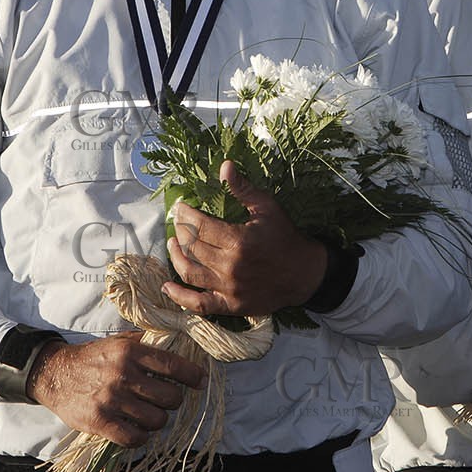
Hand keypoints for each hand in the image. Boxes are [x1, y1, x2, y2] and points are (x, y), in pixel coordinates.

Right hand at [26, 333, 204, 446]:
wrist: (54, 374)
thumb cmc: (91, 358)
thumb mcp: (117, 342)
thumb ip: (143, 344)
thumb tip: (174, 342)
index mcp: (130, 352)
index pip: (173, 365)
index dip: (192, 376)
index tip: (200, 381)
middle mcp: (123, 375)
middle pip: (169, 396)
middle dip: (173, 401)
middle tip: (167, 400)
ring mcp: (111, 400)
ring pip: (156, 419)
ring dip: (157, 420)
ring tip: (150, 415)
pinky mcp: (99, 422)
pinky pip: (133, 438)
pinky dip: (141, 437)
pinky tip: (138, 431)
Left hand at [162, 161, 327, 315]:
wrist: (304, 273)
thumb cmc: (284, 237)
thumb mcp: (267, 207)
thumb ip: (243, 188)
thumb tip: (224, 165)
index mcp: (238, 241)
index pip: (200, 226)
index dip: (185, 215)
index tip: (180, 207)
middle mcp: (230, 266)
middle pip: (192, 247)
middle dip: (180, 231)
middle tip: (177, 221)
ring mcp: (229, 288)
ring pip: (190, 272)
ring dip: (176, 256)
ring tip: (173, 243)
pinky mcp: (231, 305)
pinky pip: (199, 304)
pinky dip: (180, 297)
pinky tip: (167, 286)